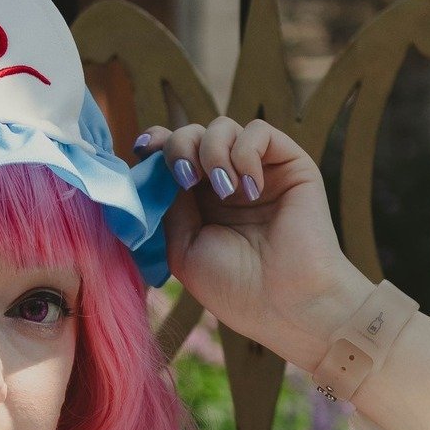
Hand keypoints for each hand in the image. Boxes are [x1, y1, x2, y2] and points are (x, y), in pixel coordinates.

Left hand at [138, 116, 374, 370]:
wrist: (285, 303)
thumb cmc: (235, 287)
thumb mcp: (184, 249)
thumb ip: (169, 205)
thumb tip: (155, 167)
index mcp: (198, 204)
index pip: (172, 158)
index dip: (155, 144)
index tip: (141, 148)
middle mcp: (225, 183)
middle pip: (191, 134)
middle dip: (179, 147)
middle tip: (186, 178)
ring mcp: (256, 171)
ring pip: (222, 127)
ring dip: (212, 151)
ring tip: (224, 190)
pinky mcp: (288, 163)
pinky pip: (258, 131)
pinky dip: (245, 153)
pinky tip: (250, 189)